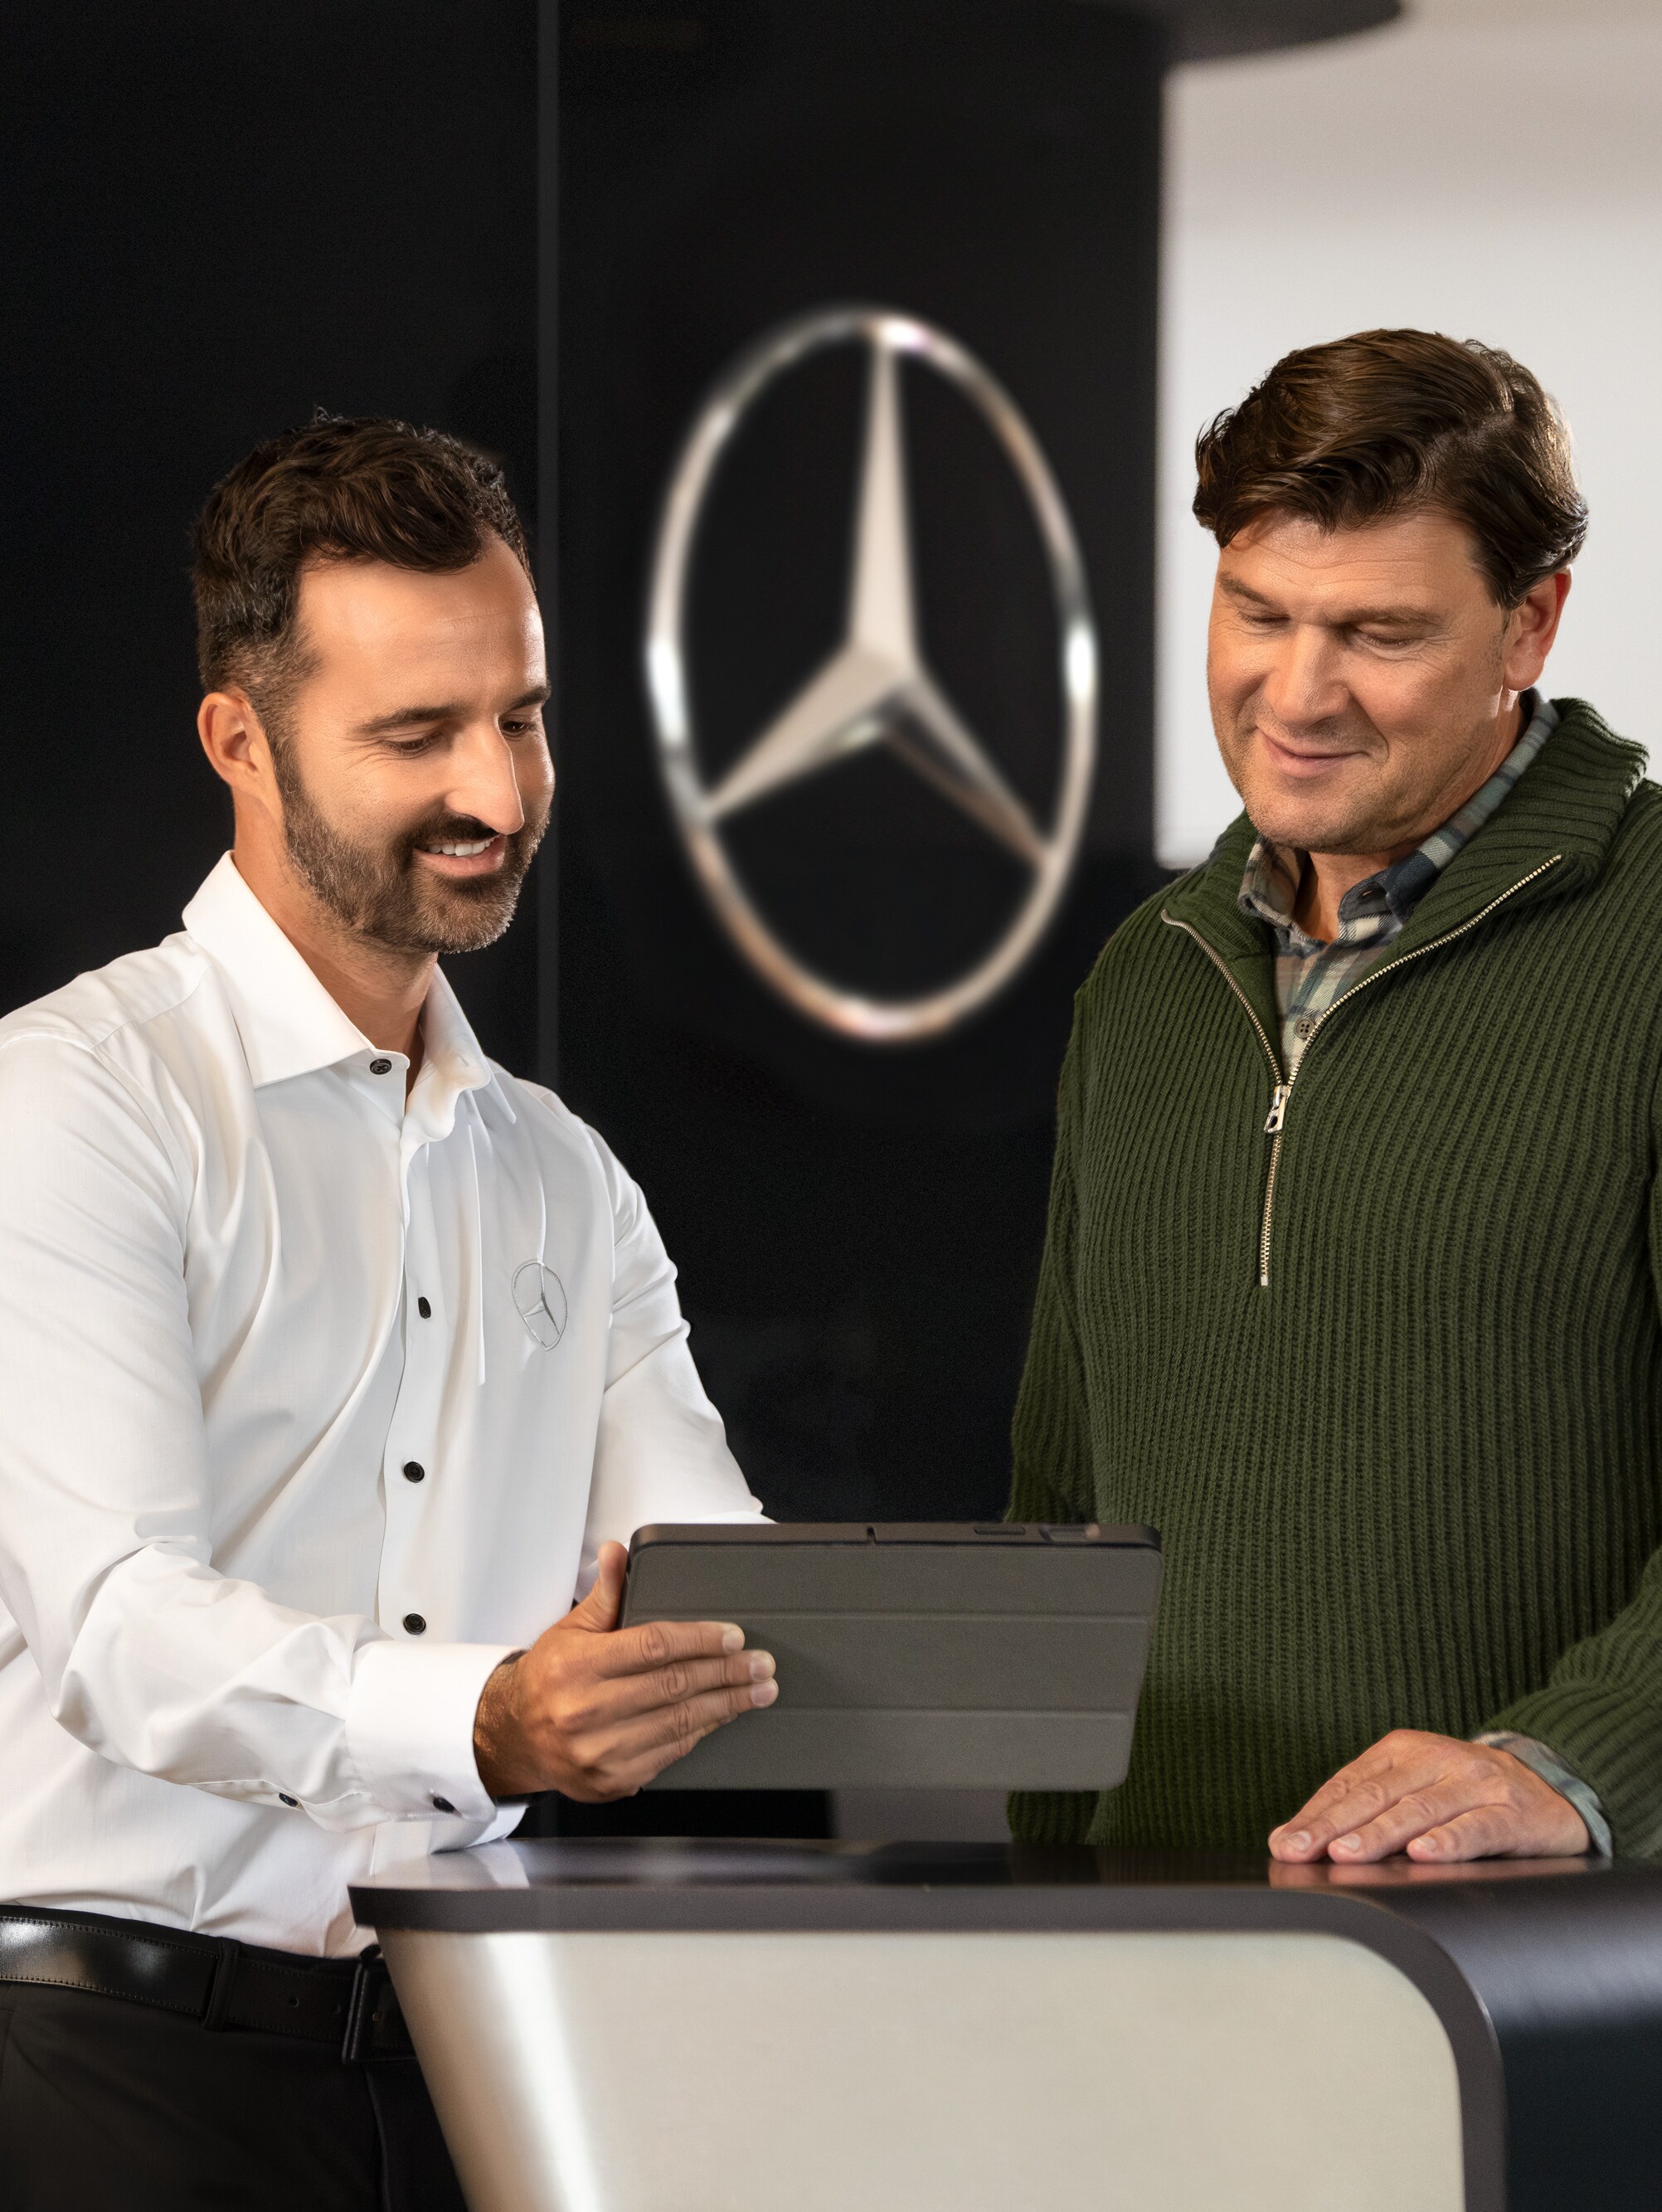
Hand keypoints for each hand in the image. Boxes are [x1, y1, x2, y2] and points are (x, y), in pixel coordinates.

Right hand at [472, 1541, 776, 1799]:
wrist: (513, 1738)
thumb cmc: (548, 1679)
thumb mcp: (569, 1631)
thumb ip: (604, 1595)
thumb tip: (617, 1553)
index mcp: (577, 1666)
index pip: (652, 1646)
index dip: (699, 1640)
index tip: (733, 1636)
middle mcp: (586, 1711)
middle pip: (673, 1686)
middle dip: (726, 1673)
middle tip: (761, 1664)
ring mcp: (600, 1751)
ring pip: (679, 1723)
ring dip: (727, 1705)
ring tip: (758, 1691)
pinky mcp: (611, 1780)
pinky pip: (670, 1753)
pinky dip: (701, 1732)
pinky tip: (723, 1716)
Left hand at [1268, 1729, 1589, 1864]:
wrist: (1552, 1787)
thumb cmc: (1469, 1793)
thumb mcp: (1418, 1787)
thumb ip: (1372, 1808)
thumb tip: (1305, 1841)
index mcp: (1404, 1750)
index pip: (1350, 1783)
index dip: (1315, 1814)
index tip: (1285, 1842)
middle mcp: (1437, 1759)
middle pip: (1376, 1796)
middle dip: (1332, 1827)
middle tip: (1298, 1851)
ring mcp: (1476, 1783)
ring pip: (1419, 1810)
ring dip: (1379, 1834)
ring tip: (1345, 1854)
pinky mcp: (1513, 1812)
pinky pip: (1476, 1828)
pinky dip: (1448, 1841)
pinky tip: (1423, 1854)